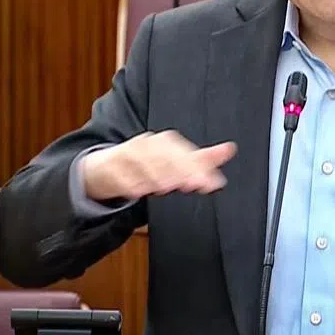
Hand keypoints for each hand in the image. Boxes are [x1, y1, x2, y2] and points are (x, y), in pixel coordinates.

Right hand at [80, 131, 236, 201]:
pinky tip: (138, 191)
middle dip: (179, 171)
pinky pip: (121, 176)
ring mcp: (127, 155)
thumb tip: (230, 149)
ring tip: (166, 187)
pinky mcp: (110, 168)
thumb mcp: (176, 160)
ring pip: (143, 163)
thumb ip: (203, 158)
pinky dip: (130, 184)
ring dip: (155, 175)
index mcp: (164, 142)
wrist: (104, 168)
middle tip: (191, 185)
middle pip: (165, 157)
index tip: (207, 182)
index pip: (183, 152)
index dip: (195, 167)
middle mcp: (146, 145)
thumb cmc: (146, 164)